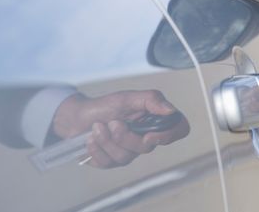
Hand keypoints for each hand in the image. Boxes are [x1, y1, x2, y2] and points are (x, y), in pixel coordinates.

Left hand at [52, 90, 189, 167]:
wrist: (79, 116)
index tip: (149, 133)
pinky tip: (91, 138)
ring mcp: (130, 152)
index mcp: (155, 120)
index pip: (179, 129)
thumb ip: (151, 100)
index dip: (169, 135)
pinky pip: (108, 162)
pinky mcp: (113, 161)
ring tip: (97, 127)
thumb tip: (171, 110)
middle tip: (113, 122)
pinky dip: (96, 148)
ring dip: (106, 140)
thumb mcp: (128, 97)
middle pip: (147, 148)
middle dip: (125, 136)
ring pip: (125, 157)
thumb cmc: (106, 105)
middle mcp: (146, 138)